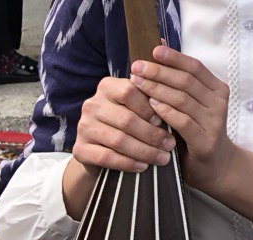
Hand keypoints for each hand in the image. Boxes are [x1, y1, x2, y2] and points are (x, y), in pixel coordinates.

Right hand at [62, 76, 175, 216]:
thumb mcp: (136, 107)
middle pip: (126, 119)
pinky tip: (143, 166)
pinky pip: (106, 157)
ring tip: (162, 158)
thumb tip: (173, 109)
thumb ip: (149, 102)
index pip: (130, 91)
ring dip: (144, 151)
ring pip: (118, 140)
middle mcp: (92, 104)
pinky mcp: (79, 149)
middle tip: (170, 145)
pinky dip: (128, 163)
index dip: (149, 106)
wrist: (99, 149)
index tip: (165, 119)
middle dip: (152, 134)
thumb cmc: (127, 122)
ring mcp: (83, 127)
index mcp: (107, 86)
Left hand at [131, 45, 233, 192]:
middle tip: (137, 67)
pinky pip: (183, 121)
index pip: (195, 67)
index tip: (153, 50)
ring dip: (157, 88)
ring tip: (137, 82)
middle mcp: (219, 102)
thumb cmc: (198, 130)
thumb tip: (159, 46)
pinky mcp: (206, 140)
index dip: (174, 57)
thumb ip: (179, 82)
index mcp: (217, 89)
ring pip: (183, 98)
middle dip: (159, 72)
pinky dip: (166, 111)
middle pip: (186, 81)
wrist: (217, 166)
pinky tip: (151, 105)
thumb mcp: (192, 104)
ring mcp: (215, 121)